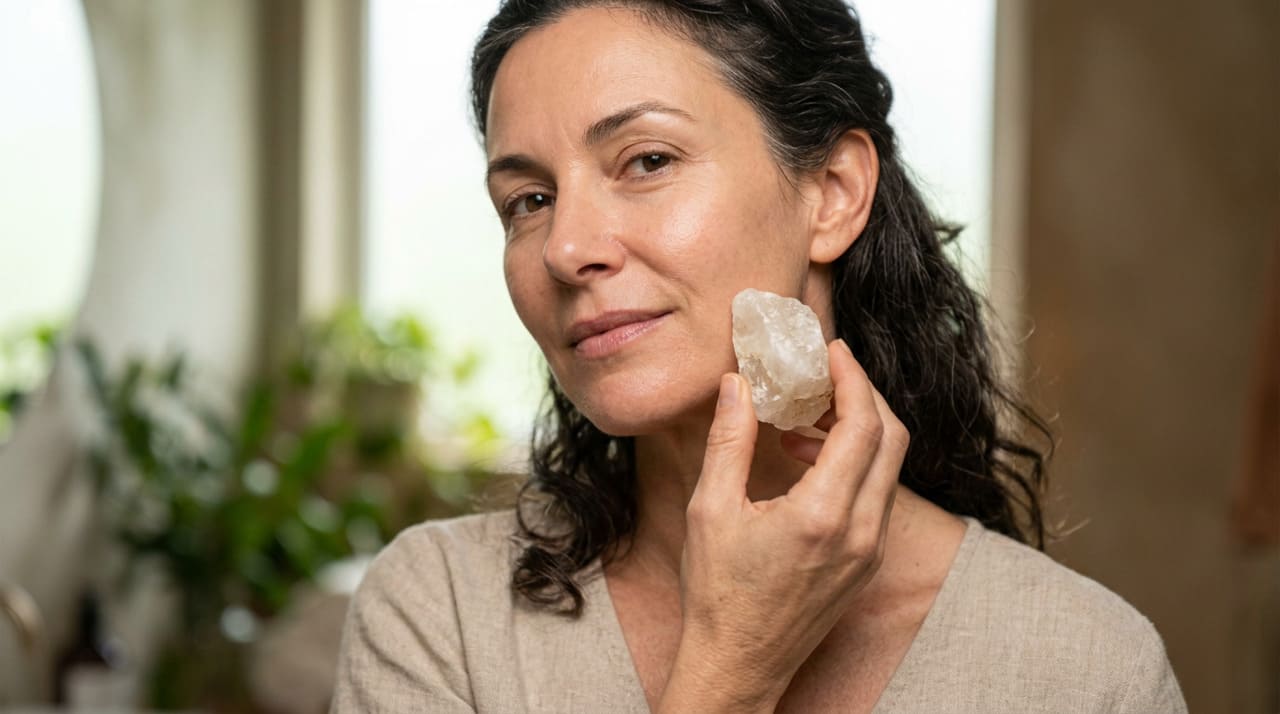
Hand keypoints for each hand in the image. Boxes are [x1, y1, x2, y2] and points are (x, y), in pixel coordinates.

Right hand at [657, 339, 907, 711]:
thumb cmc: (717, 594)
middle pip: (891, 438)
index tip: (831, 350)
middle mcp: (860, 532)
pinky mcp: (866, 563)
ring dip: (858, 428)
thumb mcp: (711, 510)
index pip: (863, 425)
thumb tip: (737, 383)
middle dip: (863, 394)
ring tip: (805, 412)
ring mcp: (869, 551)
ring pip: (888, 466)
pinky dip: (854, 462)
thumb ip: (729, 440)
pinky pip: (876, 495)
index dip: (852, 378)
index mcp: (822, 515)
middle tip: (825, 371)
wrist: (737, 666)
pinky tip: (806, 456)